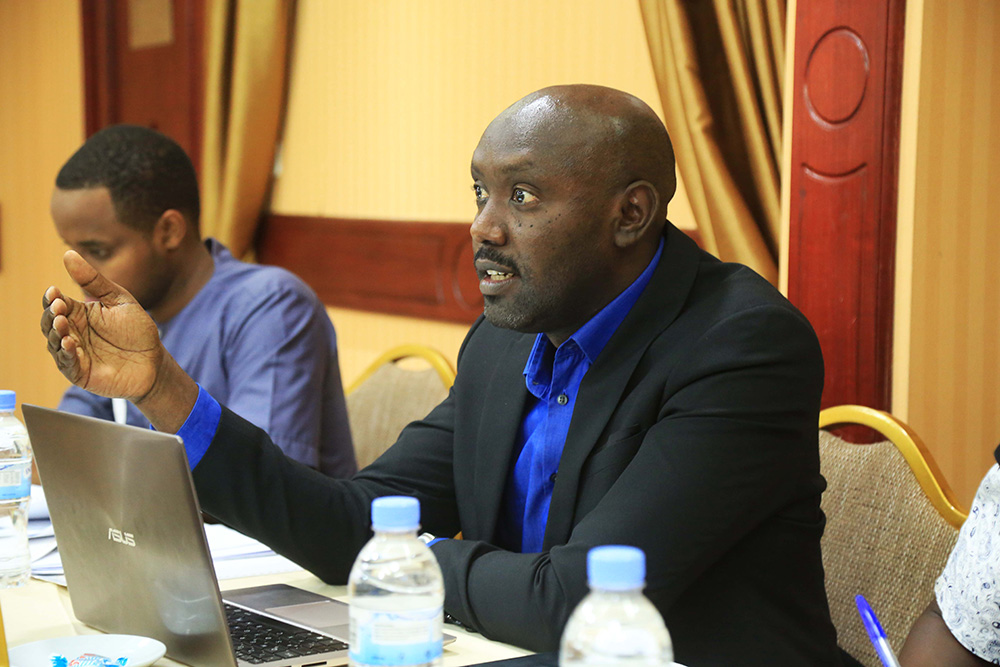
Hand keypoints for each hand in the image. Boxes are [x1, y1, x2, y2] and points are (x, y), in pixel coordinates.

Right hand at [41, 251, 162, 401]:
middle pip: (50, 322)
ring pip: (54, 342)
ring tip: (62, 323)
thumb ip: (94, 281)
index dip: (52, 298)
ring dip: (55, 333)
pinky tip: (69, 343)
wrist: (154, 361)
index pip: (57, 303)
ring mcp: (74, 352)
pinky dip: (65, 353)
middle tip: (58, 307)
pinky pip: (66, 363)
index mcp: (80, 313)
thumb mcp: (119, 300)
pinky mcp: (79, 371)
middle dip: (51, 314)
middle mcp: (72, 332)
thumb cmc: (137, 330)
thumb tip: (68, 253)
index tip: (54, 292)